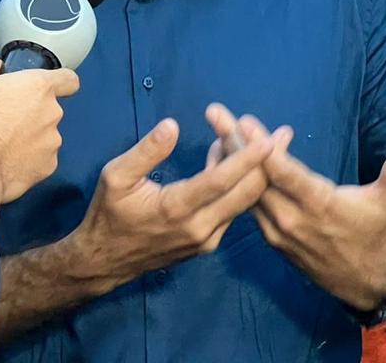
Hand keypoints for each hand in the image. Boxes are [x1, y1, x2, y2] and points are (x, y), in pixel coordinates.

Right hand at [0, 52, 79, 202]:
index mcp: (39, 87)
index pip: (68, 79)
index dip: (60, 82)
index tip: (45, 88)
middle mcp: (52, 113)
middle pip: (49, 109)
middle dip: (31, 112)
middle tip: (4, 117)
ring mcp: (52, 142)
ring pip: (45, 135)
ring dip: (30, 136)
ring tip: (2, 142)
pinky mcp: (48, 167)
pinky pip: (41, 158)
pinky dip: (28, 158)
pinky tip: (7, 159)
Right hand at [65, 106, 282, 290]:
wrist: (106, 260)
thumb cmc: (109, 213)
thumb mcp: (115, 176)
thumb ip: (146, 151)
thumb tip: (172, 125)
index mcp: (176, 208)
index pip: (221, 181)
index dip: (246, 159)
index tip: (267, 139)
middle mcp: (200, 228)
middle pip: (245, 194)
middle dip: (265, 163)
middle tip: (279, 136)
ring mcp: (207, 238)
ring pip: (242, 203)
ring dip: (253, 172)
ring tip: (258, 141)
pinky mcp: (208, 243)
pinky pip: (231, 210)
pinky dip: (237, 185)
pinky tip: (228, 160)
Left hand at [227, 105, 385, 311]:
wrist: (363, 281)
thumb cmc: (376, 230)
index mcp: (320, 204)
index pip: (283, 173)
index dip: (262, 147)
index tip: (245, 120)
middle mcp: (292, 218)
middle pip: (255, 177)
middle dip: (234, 143)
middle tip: (214, 113)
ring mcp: (277, 230)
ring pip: (246, 190)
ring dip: (231, 159)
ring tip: (216, 127)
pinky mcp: (270, 237)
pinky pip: (247, 205)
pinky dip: (239, 180)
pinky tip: (229, 154)